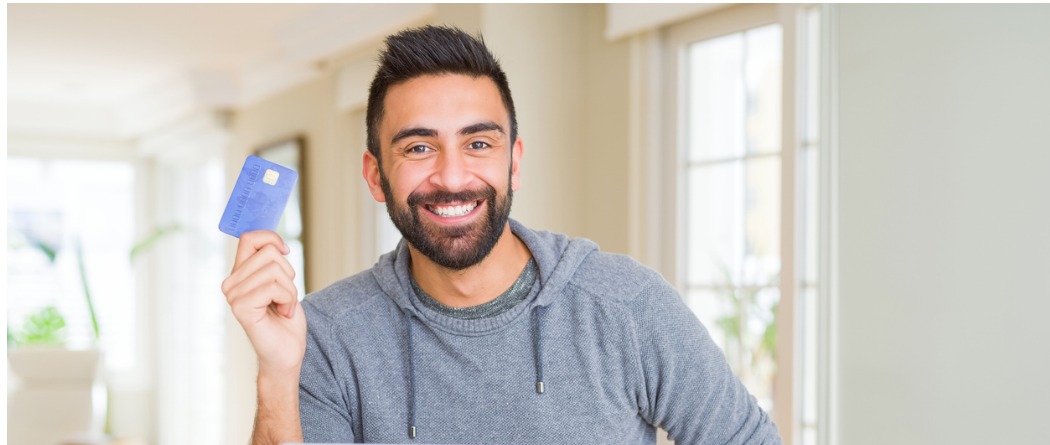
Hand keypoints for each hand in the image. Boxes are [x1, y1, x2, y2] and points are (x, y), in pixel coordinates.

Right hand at [221, 230, 306, 376]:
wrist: (286, 353)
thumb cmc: (285, 318)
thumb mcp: (282, 282)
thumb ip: (272, 262)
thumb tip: (275, 241)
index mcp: (239, 274)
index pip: (249, 237)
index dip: (271, 238)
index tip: (286, 251)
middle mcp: (231, 282)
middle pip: (269, 252)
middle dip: (288, 273)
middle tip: (285, 296)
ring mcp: (233, 295)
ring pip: (274, 269)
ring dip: (290, 290)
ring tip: (284, 306)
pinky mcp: (241, 307)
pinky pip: (274, 287)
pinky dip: (288, 299)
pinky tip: (282, 313)